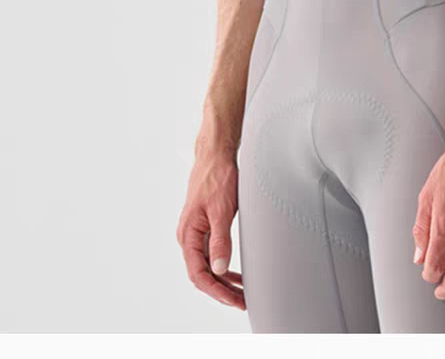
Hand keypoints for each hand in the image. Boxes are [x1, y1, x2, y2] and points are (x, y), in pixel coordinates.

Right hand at [176, 147, 245, 310]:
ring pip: (208, 266)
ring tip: (242, 293)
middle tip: (242, 302)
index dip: (216, 291)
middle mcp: (189, 237)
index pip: (199, 274)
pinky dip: (224, 267)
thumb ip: (220, 241)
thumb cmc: (217, 177)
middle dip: (222, 291)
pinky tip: (236, 275)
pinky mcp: (205, 227)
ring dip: (224, 281)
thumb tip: (220, 269)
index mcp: (189, 235)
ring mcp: (197, 233)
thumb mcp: (222, 210)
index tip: (233, 300)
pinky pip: (212, 255)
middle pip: (203, 274)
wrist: (216, 155)